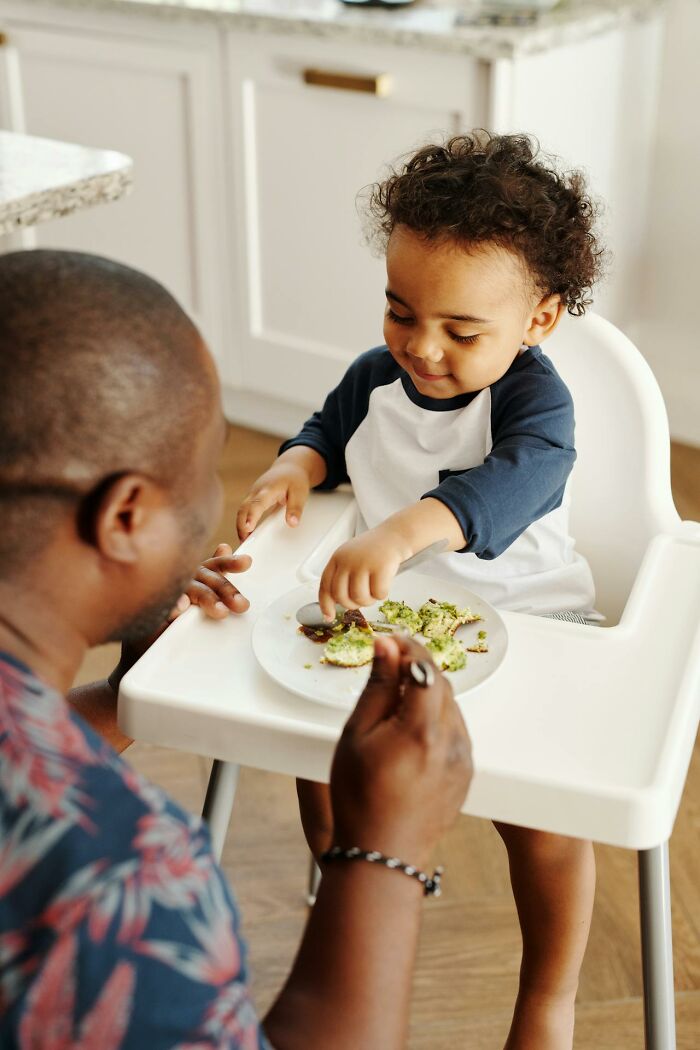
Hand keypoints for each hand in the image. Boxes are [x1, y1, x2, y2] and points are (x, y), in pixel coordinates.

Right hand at [110, 543, 250, 687]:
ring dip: (206, 597)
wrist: (146, 644)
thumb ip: (212, 575)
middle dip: (226, 590)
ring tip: (221, 611)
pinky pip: (163, 606)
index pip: (214, 566)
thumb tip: (224, 547)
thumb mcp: (197, 594)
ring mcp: (165, 593)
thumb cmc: (175, 617)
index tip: (247, 562)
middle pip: (206, 578)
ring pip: (190, 589)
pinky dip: (174, 605)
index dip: (230, 563)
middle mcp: (180, 580)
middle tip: (241, 605)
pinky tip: (181, 607)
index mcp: (194, 575)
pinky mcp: (151, 611)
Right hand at [237, 460, 310, 539]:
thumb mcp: (300, 492)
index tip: (248, 528)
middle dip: (241, 525)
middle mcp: (257, 491)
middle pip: (243, 509)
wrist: (289, 467)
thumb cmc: (294, 479)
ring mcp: (252, 494)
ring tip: (244, 541)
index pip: (257, 503)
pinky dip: (243, 522)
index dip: (252, 516)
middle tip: (244, 542)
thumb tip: (292, 523)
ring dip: (241, 525)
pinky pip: (244, 511)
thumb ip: (295, 508)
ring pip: (241, 510)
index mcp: (268, 489)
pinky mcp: (252, 498)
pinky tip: (247, 533)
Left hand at [318, 526, 409, 619]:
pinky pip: (378, 594)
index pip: (325, 586)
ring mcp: (363, 563)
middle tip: (362, 601)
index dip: (326, 604)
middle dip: (352, 604)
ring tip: (374, 591)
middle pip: (341, 596)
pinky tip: (384, 584)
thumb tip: (334, 605)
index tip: (329, 617)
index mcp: (337, 558)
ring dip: (368, 601)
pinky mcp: (380, 567)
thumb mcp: (351, 558)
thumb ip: (341, 577)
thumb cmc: (373, 551)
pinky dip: (382, 594)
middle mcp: (347, 560)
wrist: (395, 535)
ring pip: (359, 597)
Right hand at [330, 634, 471, 869]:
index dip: (408, 647)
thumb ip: (377, 686)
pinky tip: (409, 730)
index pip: (425, 667)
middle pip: (441, 683)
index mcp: (423, 729)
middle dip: (417, 668)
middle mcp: (452, 740)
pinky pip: (454, 730)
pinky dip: (435, 718)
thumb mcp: (356, 735)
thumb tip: (387, 646)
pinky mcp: (466, 772)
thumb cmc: (359, 797)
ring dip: (427, 693)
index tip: (390, 641)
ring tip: (394, 702)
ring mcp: (464, 758)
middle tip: (388, 666)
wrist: (382, 856)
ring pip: (450, 706)